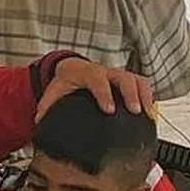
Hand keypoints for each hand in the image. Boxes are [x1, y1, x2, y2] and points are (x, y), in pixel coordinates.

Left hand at [37, 57, 154, 119]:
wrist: (73, 69)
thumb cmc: (67, 81)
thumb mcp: (55, 91)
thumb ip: (47, 105)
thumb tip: (39, 121)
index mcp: (87, 73)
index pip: (97, 80)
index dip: (104, 94)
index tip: (109, 109)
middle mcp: (105, 71)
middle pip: (123, 77)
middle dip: (130, 94)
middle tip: (134, 111)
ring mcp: (118, 75)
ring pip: (137, 79)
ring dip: (144, 95)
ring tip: (148, 113)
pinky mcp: (127, 80)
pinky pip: (142, 84)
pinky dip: (148, 96)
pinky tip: (150, 112)